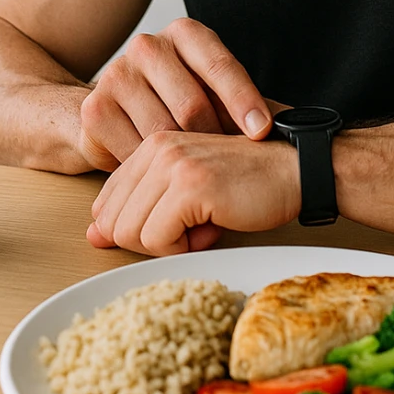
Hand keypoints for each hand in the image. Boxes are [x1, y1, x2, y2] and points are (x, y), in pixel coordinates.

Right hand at [78, 17, 278, 171]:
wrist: (116, 113)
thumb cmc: (179, 104)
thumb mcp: (213, 93)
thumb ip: (242, 102)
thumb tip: (289, 125)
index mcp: (185, 34)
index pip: (220, 66)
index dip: (244, 101)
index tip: (261, 131)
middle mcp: (148, 46)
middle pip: (192, 104)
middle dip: (214, 141)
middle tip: (227, 166)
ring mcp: (117, 75)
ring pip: (163, 132)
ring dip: (184, 163)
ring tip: (198, 178)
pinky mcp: (96, 109)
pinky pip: (134, 151)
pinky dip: (154, 173)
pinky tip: (165, 182)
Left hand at [85, 130, 301, 255]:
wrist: (299, 170)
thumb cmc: (250, 183)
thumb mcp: (185, 192)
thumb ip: (139, 207)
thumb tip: (94, 235)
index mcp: (151, 145)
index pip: (106, 203)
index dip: (138, 228)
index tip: (176, 223)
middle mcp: (155, 148)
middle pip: (112, 222)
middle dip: (151, 239)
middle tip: (192, 227)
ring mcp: (171, 164)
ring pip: (130, 233)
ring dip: (168, 245)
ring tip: (204, 226)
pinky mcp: (190, 185)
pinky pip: (157, 239)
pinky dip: (183, 248)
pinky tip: (212, 228)